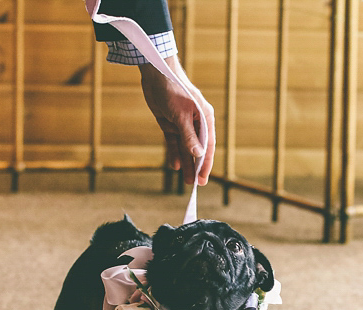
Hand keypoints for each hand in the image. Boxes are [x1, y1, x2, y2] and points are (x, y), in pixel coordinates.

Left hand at [139, 56, 215, 185]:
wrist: (155, 72)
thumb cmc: (172, 88)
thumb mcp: (180, 114)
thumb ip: (188, 135)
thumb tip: (198, 154)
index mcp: (204, 118)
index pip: (207, 145)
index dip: (206, 163)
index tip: (203, 178)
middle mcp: (195, 122)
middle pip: (197, 148)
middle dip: (196, 166)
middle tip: (195, 184)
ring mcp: (182, 123)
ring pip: (185, 148)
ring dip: (185, 163)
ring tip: (186, 180)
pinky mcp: (170, 123)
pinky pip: (173, 142)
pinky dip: (173, 153)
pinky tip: (174, 166)